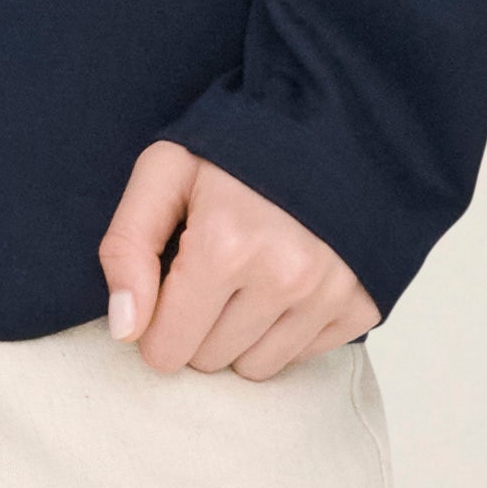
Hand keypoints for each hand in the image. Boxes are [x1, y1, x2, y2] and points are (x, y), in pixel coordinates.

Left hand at [99, 140, 379, 376]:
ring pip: (256, 368)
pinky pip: (302, 357)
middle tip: (211, 269)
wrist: (333, 120)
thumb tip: (125, 329)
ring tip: (249, 274)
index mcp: (225, 245)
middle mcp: (283, 278)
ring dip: (242, 334)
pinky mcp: (361, 305)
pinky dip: (287, 331)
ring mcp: (329, 295)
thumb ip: (126, 246)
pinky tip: (286, 282)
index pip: (165, 351)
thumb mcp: (165, 171)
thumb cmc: (240, 144)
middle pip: (209, 361)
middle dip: (198, 325)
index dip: (156, 321)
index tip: (169, 284)